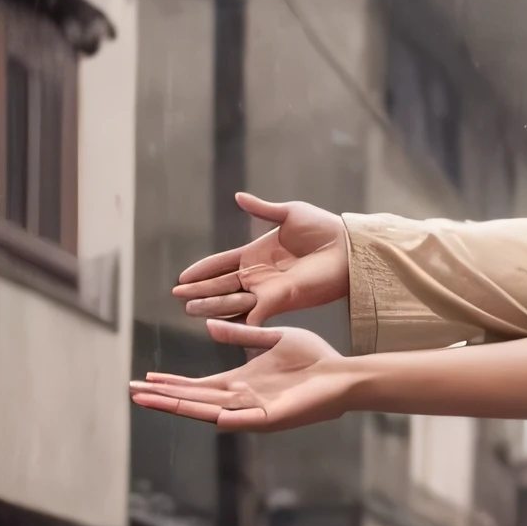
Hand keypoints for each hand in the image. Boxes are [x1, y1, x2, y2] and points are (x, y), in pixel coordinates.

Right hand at [131, 319, 358, 431]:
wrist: (344, 374)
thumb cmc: (314, 358)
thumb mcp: (271, 339)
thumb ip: (241, 334)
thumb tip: (208, 324)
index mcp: (241, 383)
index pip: (197, 387)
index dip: (171, 383)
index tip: (144, 380)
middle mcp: (244, 400)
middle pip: (195, 401)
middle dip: (164, 397)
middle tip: (134, 394)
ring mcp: (259, 411)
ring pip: (212, 411)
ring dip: (183, 407)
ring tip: (154, 403)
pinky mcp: (278, 417)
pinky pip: (250, 420)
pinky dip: (232, 420)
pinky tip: (212, 417)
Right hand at [171, 192, 350, 325]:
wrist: (349, 246)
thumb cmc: (324, 228)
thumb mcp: (289, 214)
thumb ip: (262, 209)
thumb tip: (238, 197)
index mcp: (256, 253)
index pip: (221, 263)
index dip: (202, 270)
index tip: (182, 278)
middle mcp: (259, 275)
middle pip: (222, 284)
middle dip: (200, 291)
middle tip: (177, 298)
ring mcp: (269, 289)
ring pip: (233, 300)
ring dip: (211, 305)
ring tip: (189, 310)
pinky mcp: (282, 300)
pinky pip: (255, 314)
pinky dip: (240, 321)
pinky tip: (221, 328)